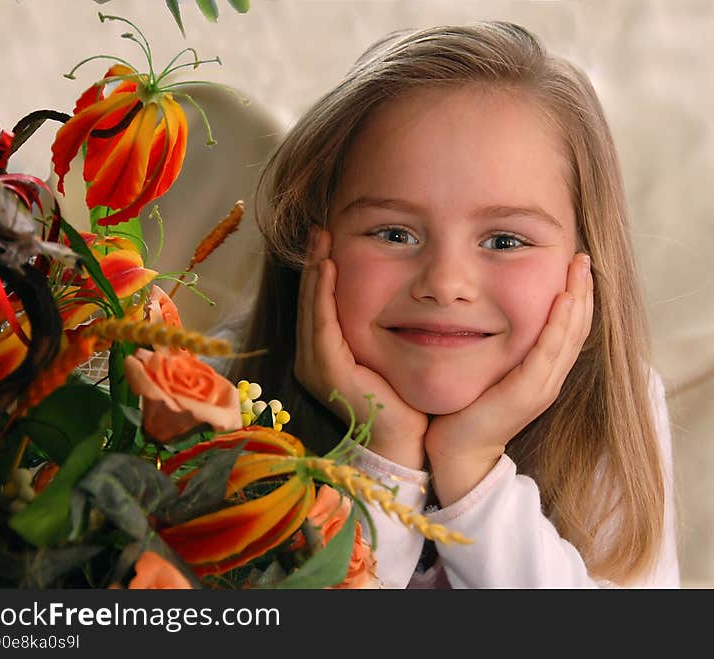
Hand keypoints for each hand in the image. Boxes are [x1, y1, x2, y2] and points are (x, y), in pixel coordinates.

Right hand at [294, 228, 428, 469]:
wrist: (404, 441)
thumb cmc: (401, 399)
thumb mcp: (385, 353)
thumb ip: (377, 327)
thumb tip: (391, 295)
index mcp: (323, 356)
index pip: (317, 305)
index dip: (319, 271)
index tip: (327, 239)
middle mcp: (311, 360)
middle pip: (309, 302)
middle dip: (313, 263)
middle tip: (319, 228)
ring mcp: (315, 367)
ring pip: (312, 308)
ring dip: (314, 271)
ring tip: (320, 239)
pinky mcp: (327, 371)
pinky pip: (322, 324)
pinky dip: (323, 294)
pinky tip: (327, 267)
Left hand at [425, 252, 593, 505]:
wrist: (456, 451)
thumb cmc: (467, 408)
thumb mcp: (489, 367)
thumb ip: (500, 344)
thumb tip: (490, 308)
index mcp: (543, 372)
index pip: (569, 328)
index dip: (577, 296)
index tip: (575, 264)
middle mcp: (549, 378)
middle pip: (578, 328)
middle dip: (583, 290)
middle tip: (583, 256)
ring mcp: (542, 387)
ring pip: (570, 336)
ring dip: (578, 300)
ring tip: (579, 268)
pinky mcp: (527, 393)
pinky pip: (548, 353)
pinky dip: (558, 325)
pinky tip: (563, 299)